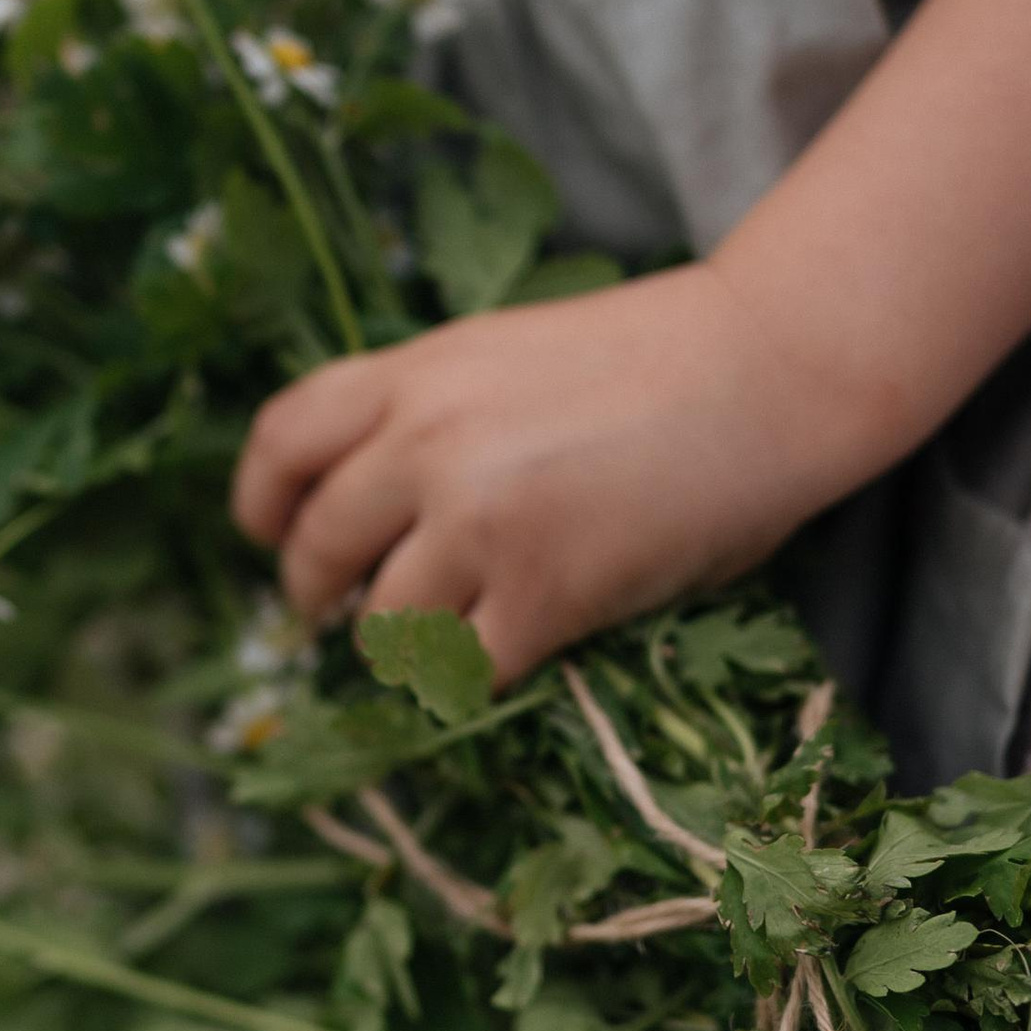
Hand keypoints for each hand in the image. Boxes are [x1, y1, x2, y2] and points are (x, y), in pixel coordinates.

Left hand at [232, 262, 860, 688]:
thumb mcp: (508, 353)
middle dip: (319, 595)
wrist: (767, 367)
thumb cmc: (655, 359)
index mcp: (416, 371)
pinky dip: (475, 677)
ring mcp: (480, 522)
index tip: (271, 535)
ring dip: (399, 646)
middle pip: (317, 546)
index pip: (282, 440)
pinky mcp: (543, 592)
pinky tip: (509, 656)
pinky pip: (465, 670)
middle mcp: (427, 444)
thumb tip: (374, 506)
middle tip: (346, 613)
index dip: (263, 502)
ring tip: (436, 638)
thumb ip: (434, 412)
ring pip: (382, 625)